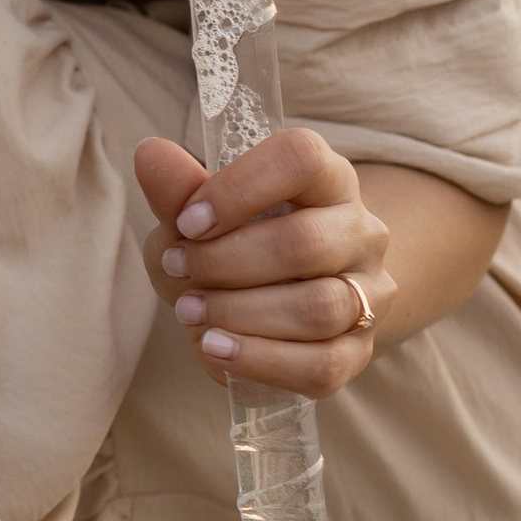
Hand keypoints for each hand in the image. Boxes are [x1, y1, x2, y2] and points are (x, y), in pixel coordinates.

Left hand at [134, 128, 392, 396]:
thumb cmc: (231, 246)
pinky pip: (322, 365)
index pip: (300, 160)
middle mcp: (361, 231)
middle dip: (225, 261)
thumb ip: (177, 190)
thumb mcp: (195, 217)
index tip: (187, 222)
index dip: (238, 190)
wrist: (273, 306)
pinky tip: (216, 348)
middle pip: (305, 243)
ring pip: (319, 307)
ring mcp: (369, 294)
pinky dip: (260, 360)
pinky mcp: (359, 351)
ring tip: (189, 311)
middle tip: (177, 268)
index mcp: (327, 178)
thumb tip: (151, 154)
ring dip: (239, 313)